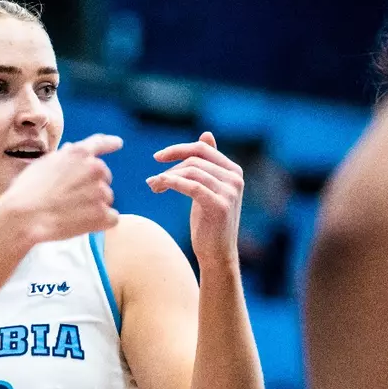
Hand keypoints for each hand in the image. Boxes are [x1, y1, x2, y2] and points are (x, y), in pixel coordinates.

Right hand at [0, 134, 121, 245]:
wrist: (25, 216)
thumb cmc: (27, 191)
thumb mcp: (43, 165)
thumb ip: (63, 157)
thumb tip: (72, 148)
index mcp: (79, 154)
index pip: (99, 144)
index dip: (109, 143)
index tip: (118, 143)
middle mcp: (94, 168)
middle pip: (104, 177)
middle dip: (93, 186)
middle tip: (72, 198)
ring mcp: (101, 191)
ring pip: (107, 198)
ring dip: (95, 205)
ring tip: (72, 213)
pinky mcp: (103, 214)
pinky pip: (111, 218)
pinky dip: (101, 222)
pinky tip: (83, 224)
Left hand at [148, 132, 244, 268]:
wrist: (217, 254)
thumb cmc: (209, 222)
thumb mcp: (208, 188)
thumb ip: (208, 164)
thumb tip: (206, 133)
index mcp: (233, 170)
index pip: (202, 149)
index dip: (177, 149)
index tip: (157, 157)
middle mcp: (235, 178)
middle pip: (194, 159)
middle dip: (169, 167)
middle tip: (152, 182)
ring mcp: (230, 191)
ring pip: (191, 171)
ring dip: (167, 177)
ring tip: (153, 187)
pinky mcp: (220, 205)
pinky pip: (191, 186)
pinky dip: (172, 183)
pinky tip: (160, 186)